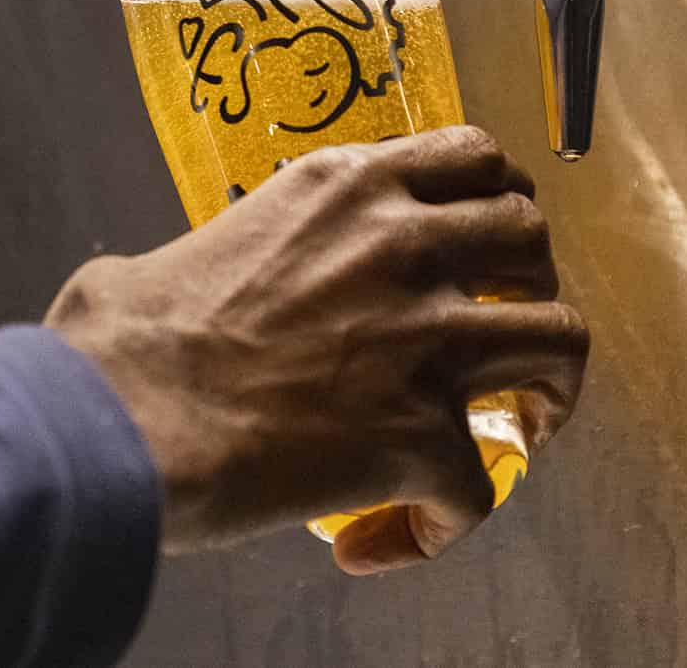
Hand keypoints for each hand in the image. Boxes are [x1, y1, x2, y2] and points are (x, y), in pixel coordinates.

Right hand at [45, 127, 588, 570]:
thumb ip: (227, 243)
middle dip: (533, 280)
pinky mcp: (424, 435)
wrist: (127, 416)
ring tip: (522, 423)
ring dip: (550, 386)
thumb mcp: (189, 244)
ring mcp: (424, 337)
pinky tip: (395, 531)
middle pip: (531, 235)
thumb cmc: (129, 334)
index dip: (498, 197)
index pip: (471, 154)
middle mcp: (399, 244)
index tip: (487, 238)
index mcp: (344, 188)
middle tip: (504, 321)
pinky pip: (479, 490)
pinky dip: (445, 520)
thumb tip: (178, 280)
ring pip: (560, 339)